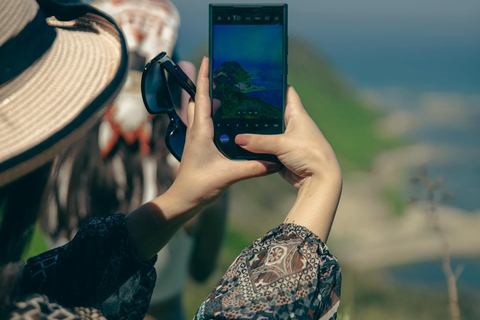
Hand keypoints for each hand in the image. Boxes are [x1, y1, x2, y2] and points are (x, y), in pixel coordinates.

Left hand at [166, 57, 279, 210]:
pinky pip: (203, 123)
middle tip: (222, 74)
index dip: (204, 77)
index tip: (207, 58)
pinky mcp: (199, 146)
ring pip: (199, 111)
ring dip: (208, 99)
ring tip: (226, 92)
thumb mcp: (229, 175)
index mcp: (201, 131)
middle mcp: (196, 131)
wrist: (184, 200)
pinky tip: (226, 119)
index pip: (202, 97)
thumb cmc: (200, 185)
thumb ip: (253, 167)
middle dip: (207, 84)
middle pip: (199, 100)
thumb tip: (275, 162)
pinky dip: (212, 115)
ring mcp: (196, 138)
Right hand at [235, 85, 341, 190]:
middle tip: (239, 102)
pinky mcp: (283, 154)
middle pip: (273, 112)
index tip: (259, 78)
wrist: (319, 180)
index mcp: (298, 114)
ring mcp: (288, 139)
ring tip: (236, 122)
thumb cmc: (308, 154)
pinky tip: (243, 143)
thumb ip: (258, 141)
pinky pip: (267, 147)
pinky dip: (258, 146)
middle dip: (259, 109)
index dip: (276, 83)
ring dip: (257, 130)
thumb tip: (238, 139)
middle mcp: (293, 124)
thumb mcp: (281, 144)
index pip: (287, 92)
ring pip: (269, 131)